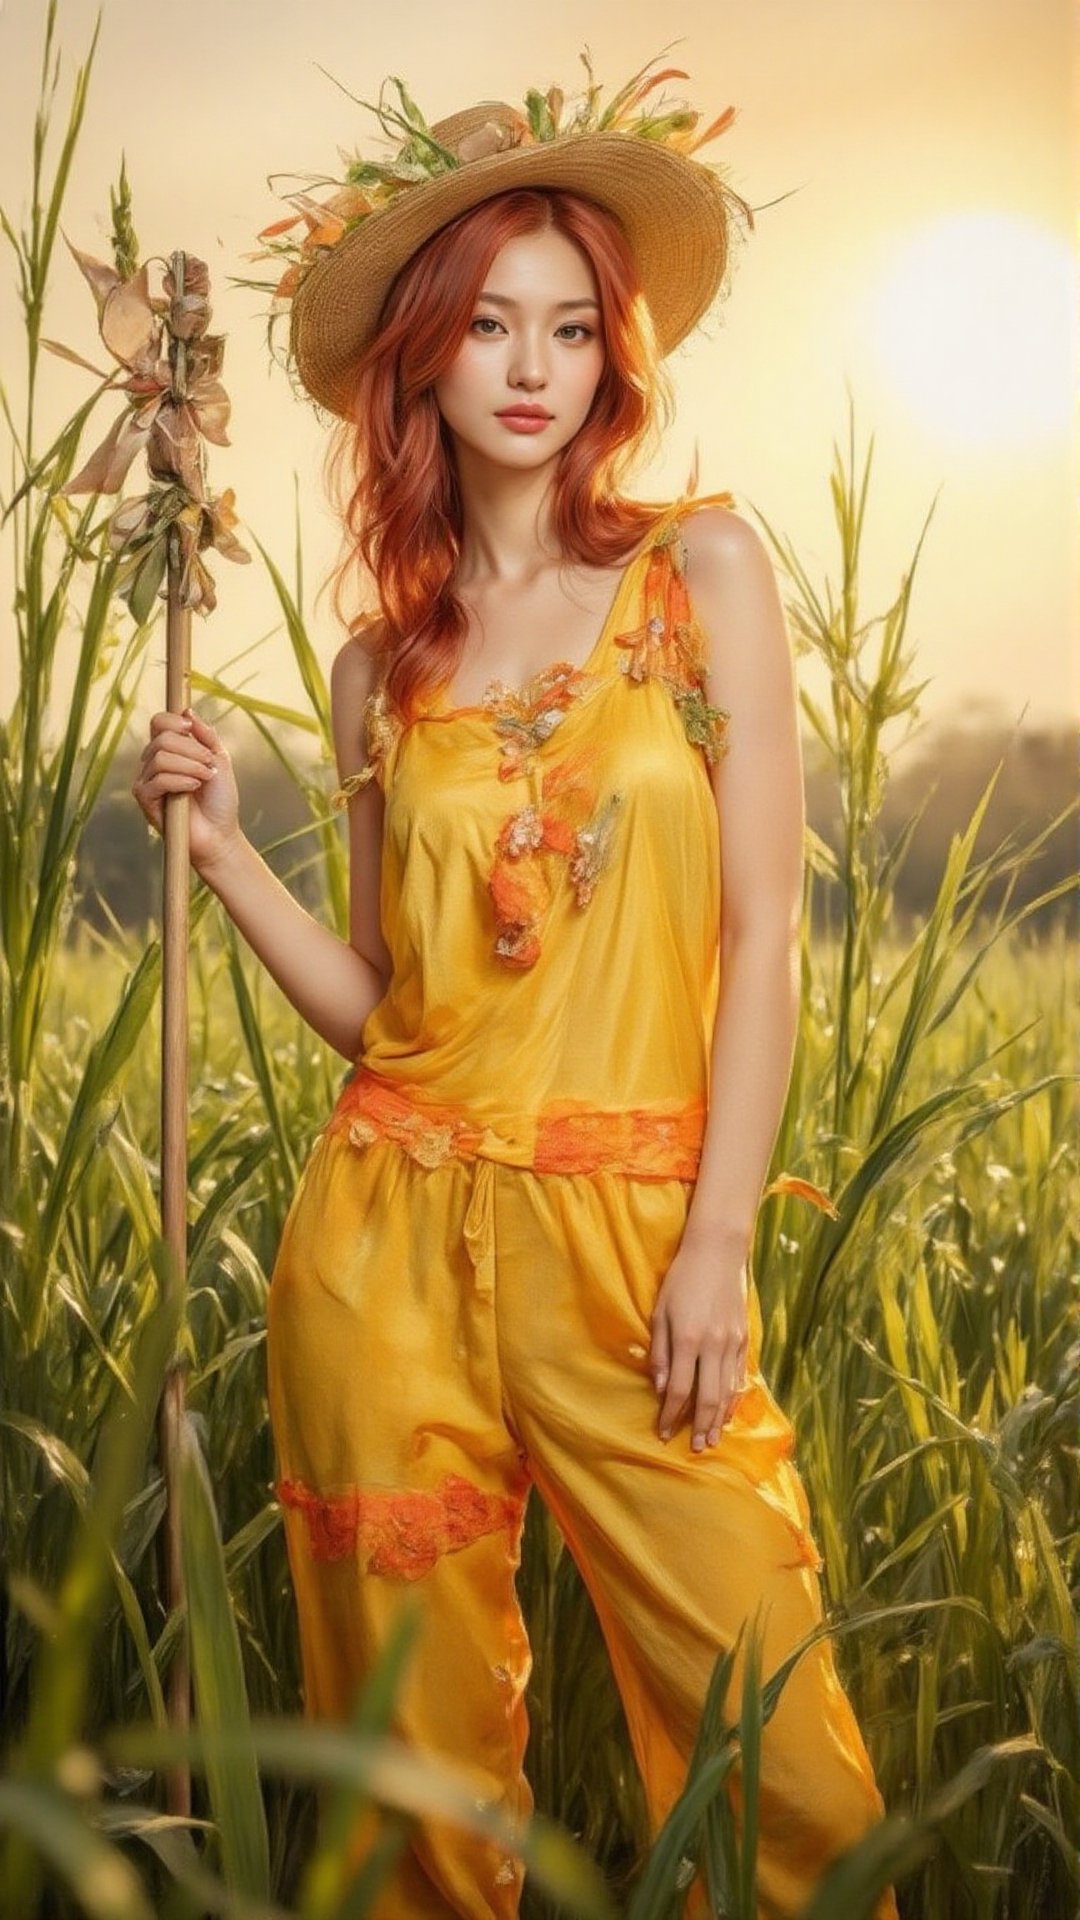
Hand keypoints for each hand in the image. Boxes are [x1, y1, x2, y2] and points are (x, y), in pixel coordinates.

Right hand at [131, 707, 240, 875]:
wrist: (220, 833)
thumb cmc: (220, 800)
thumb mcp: (219, 760)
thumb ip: (205, 735)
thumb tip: (188, 710)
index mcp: (170, 750)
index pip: (159, 722)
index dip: (173, 720)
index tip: (190, 727)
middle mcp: (154, 762)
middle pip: (161, 738)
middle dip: (191, 748)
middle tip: (209, 764)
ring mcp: (148, 780)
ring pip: (161, 757)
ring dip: (190, 765)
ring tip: (206, 778)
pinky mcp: (145, 799)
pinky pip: (158, 779)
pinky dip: (180, 780)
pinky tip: (194, 787)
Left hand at [649, 1242, 748, 1450]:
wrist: (717, 1252)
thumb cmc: (681, 1279)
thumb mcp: (659, 1311)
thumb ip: (659, 1351)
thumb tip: (658, 1387)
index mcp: (687, 1339)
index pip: (677, 1389)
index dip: (670, 1415)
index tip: (663, 1433)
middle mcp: (713, 1345)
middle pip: (707, 1398)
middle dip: (699, 1427)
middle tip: (695, 1449)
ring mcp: (732, 1343)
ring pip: (727, 1391)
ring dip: (719, 1419)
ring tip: (712, 1440)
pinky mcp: (745, 1338)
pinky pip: (740, 1376)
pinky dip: (734, 1399)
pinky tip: (727, 1412)